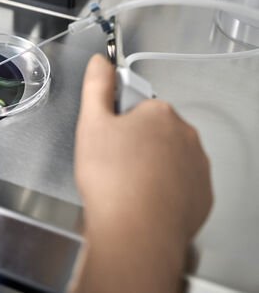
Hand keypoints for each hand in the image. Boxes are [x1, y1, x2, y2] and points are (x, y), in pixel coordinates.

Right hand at [73, 55, 212, 292]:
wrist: (136, 232)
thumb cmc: (112, 179)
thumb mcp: (91, 124)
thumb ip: (96, 87)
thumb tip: (100, 62)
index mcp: (159, 113)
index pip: (136, 105)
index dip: (116, 121)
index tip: (106, 140)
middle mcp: (186, 135)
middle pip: (153, 131)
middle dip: (134, 143)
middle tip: (111, 164)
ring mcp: (197, 166)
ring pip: (167, 158)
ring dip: (149, 166)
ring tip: (125, 186)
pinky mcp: (202, 195)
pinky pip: (178, 184)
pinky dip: (162, 189)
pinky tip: (142, 200)